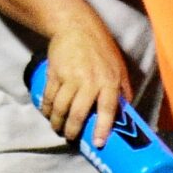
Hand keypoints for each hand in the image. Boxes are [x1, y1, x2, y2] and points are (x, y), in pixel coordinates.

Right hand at [40, 15, 130, 146]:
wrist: (77, 28)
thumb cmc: (102, 50)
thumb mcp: (119, 68)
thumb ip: (123, 90)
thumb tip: (127, 112)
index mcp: (110, 82)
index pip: (108, 110)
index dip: (103, 128)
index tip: (99, 143)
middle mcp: (90, 82)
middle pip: (78, 114)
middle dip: (73, 130)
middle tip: (70, 138)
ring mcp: (70, 78)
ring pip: (60, 108)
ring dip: (57, 122)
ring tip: (58, 129)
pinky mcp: (54, 74)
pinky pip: (48, 98)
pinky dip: (46, 109)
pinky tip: (48, 114)